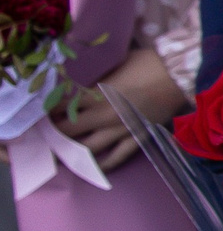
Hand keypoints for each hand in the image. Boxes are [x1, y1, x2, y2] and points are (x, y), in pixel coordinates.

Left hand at [54, 45, 185, 172]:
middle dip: (51, 135)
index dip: (45, 113)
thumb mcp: (114, 65)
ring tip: (59, 157)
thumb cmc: (146, 63)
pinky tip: (95, 167)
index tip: (37, 116)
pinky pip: (118, 156)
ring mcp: (120, 129)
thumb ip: (94, 79)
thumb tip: (77, 86)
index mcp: (94, 95)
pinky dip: (105, 164)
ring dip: (71, 154)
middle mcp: (102, 116)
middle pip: (68, 132)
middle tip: (41, 139)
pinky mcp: (137, 136)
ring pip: (88, 149)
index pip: (60, 108)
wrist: (178, 73)